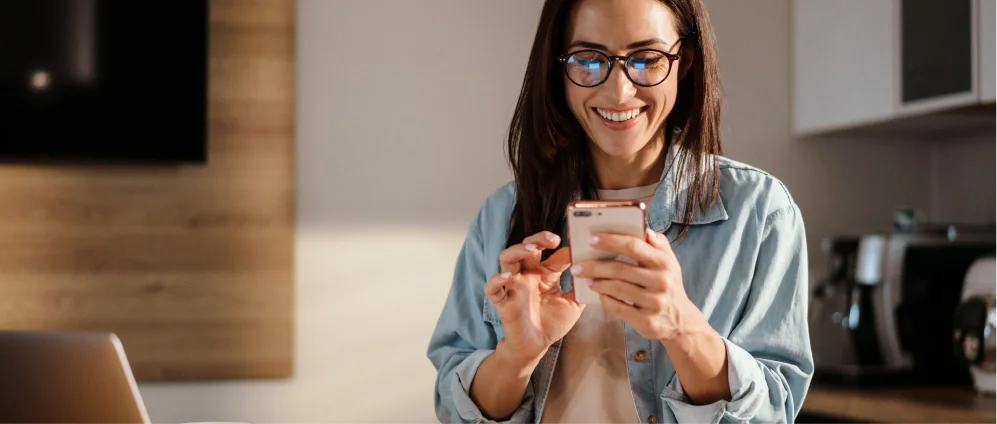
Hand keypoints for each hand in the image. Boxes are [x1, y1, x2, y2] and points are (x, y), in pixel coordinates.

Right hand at [484, 231, 583, 366]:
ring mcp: (513, 286)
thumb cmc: (552, 323)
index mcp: (544, 274)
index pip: (551, 253)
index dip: (562, 247)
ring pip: (507, 258)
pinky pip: (492, 288)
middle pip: (527, 247)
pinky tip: (507, 277)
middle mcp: (528, 275)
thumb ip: (581, 289)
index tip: (576, 246)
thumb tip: (596, 273)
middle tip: (553, 239)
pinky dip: (496, 280)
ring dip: (517, 250)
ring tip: (531, 249)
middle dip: (538, 239)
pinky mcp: (503, 301)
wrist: (536, 346)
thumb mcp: (573, 305)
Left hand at [570, 228, 701, 341]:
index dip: (610, 241)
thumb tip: (644, 228)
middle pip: (620, 269)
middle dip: (594, 266)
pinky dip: (605, 300)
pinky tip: (599, 294)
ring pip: (616, 289)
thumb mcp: (670, 261)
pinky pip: (618, 308)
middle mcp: (661, 281)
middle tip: (577, 266)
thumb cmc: (669, 284)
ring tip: (586, 279)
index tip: (591, 239)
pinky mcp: (646, 321)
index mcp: (664, 262)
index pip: (634, 246)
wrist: (681, 320)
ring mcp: (654, 303)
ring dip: (597, 283)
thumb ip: (657, 243)